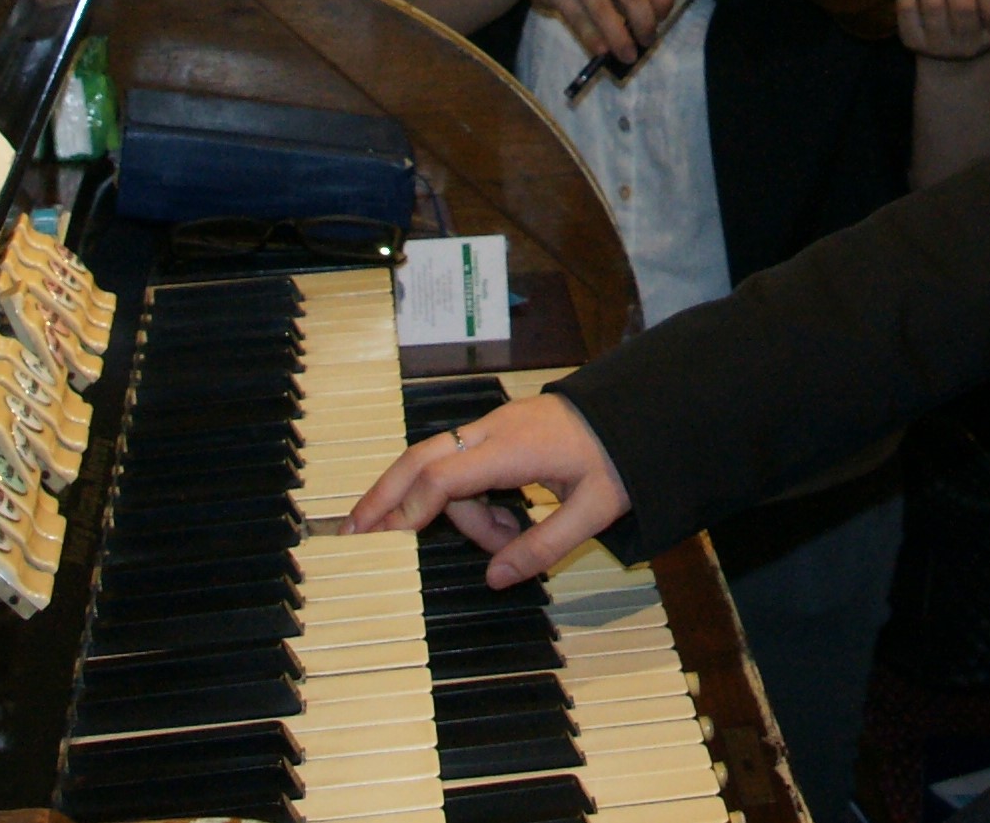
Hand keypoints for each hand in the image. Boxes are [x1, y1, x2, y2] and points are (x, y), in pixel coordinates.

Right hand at [346, 391, 631, 588]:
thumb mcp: (594, 509)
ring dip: (458, 513)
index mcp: (514, 447)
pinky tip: (506, 526)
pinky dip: (470, 500)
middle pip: (421, 458)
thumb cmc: (618, 456)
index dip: (411, 509)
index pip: (444, 477)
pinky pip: (463, 465)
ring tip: (504, 542)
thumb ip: (544, 546)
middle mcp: (493, 429)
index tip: (385, 540)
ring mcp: (493, 426)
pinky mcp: (498, 431)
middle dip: (384, 495)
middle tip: (352, 532)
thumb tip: (496, 578)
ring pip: (443, 468)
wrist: (638, 411)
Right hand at [518, 0, 674, 64]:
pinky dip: (593, 38)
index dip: (663, 0)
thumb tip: (657, 14)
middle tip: (648, 40)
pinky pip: (578, 17)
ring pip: (603, 9)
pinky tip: (602, 51)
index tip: (662, 19)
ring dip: (620, 38)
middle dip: (644, 22)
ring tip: (628, 55)